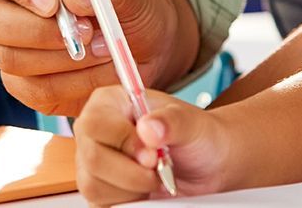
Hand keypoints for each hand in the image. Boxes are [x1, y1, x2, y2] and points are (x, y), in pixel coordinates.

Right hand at [0, 0, 198, 114]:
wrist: (143, 43)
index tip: (52, 1)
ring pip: (10, 59)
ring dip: (63, 58)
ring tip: (106, 47)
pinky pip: (33, 91)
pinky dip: (74, 84)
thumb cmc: (127, 3)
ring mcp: (9, 47)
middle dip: (38, 31)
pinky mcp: (24, 84)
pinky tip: (101, 70)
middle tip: (86, 31)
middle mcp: (4, 5)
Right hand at [74, 86, 234, 204]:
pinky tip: (145, 190)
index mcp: (109, 103)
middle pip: (92, 159)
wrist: (208, 165)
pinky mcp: (99, 189)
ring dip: (131, 189)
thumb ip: (172, 121)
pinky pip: (99, 204)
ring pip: (94, 186)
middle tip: (158, 169)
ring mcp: (93, 163)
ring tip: (154, 177)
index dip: (122, 142)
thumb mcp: (192, 123)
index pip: (95, 123)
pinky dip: (128, 202)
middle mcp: (96, 132)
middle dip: (131, 173)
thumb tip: (149, 128)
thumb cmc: (197, 136)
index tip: (152, 154)